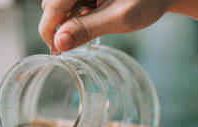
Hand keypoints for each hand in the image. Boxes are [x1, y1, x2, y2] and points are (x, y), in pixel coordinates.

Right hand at [39, 0, 176, 52]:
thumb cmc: (148, 0)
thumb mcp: (119, 18)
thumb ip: (87, 29)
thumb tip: (59, 44)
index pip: (52, 5)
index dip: (49, 29)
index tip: (55, 50)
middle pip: (52, 4)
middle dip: (61, 24)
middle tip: (79, 40)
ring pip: (61, 5)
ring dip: (71, 20)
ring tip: (97, 22)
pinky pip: (72, 4)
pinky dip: (79, 15)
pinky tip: (96, 17)